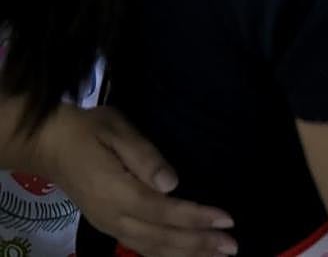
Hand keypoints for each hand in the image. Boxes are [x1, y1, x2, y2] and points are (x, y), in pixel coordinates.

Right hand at [40, 106, 237, 256]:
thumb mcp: (116, 130)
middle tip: (233, 246)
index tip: (227, 220)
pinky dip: (166, 255)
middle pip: (160, 237)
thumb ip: (144, 156)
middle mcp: (112, 216)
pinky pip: (140, 247)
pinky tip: (187, 256)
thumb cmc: (87, 130)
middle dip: (198, 244)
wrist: (48, 145)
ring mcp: (109, 225)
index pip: (162, 211)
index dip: (195, 218)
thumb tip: (172, 183)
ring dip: (186, 254)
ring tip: (219, 256)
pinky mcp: (109, 226)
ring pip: (151, 248)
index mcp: (115, 192)